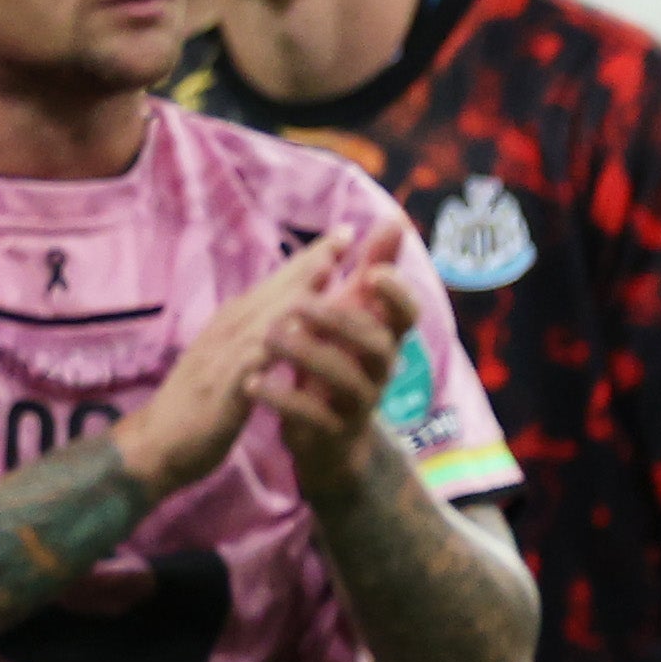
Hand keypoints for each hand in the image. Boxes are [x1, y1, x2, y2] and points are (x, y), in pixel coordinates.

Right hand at [119, 233, 348, 494]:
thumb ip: (258, 337)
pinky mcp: (220, 388)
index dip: (310, 259)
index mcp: (234, 324)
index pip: (278, 285)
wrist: (157, 443)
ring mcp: (222, 356)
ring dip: (296, 292)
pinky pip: (248, 363)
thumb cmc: (200, 404)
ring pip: (264, 316)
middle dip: (310, 262)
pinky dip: (271, 345)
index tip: (345, 234)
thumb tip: (290, 316)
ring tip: (329, 269)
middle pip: (274, 289)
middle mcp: (228, 330)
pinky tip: (296, 332)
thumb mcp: (233, 363)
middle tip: (346, 234)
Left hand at [251, 224, 420, 468]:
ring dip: (308, 354)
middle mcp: (379, 371)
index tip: (372, 273)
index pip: (407, 315)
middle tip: (300, 304)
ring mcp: (358, 403)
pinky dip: (283, 398)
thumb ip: (372, 270)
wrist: (328, 441)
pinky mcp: (332, 431)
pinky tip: (253, 382)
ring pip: (346, 380)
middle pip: (378, 345)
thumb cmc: (338, 364)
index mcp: (383, 339)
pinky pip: (313, 417)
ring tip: (270, 337)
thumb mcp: (353, 316)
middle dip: (341, 321)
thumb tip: (396, 220)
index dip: (396, 295)